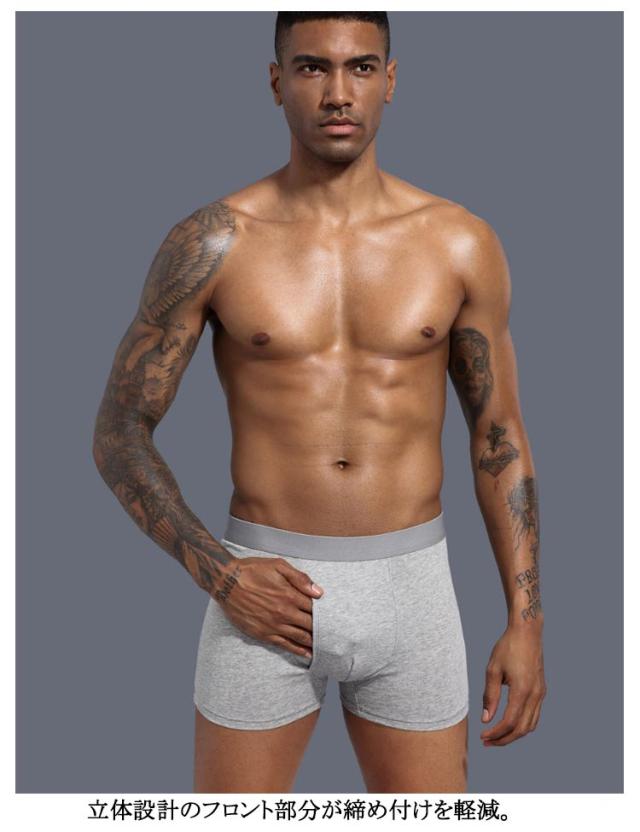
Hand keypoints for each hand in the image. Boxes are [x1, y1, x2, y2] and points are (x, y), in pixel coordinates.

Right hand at [213, 556, 323, 659]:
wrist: (226, 581)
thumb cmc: (253, 570)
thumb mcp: (278, 566)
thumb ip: (300, 578)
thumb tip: (319, 592)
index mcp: (289, 595)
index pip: (315, 608)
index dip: (325, 613)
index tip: (334, 616)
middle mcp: (284, 612)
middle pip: (311, 625)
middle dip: (323, 629)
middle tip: (336, 634)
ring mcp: (273, 625)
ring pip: (300, 637)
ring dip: (314, 642)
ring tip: (326, 646)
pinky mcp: (263, 633)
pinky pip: (285, 645)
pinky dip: (298, 650)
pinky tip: (308, 654)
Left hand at [480, 625, 546, 745]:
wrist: (527, 632)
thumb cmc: (507, 647)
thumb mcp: (492, 669)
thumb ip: (490, 696)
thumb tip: (486, 719)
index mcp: (522, 690)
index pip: (509, 722)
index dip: (495, 733)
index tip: (482, 736)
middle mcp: (535, 695)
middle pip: (522, 729)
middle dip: (504, 740)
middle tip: (487, 742)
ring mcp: (541, 694)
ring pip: (531, 725)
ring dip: (514, 734)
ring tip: (496, 736)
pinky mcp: (541, 691)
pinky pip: (534, 715)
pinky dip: (522, 725)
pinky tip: (509, 723)